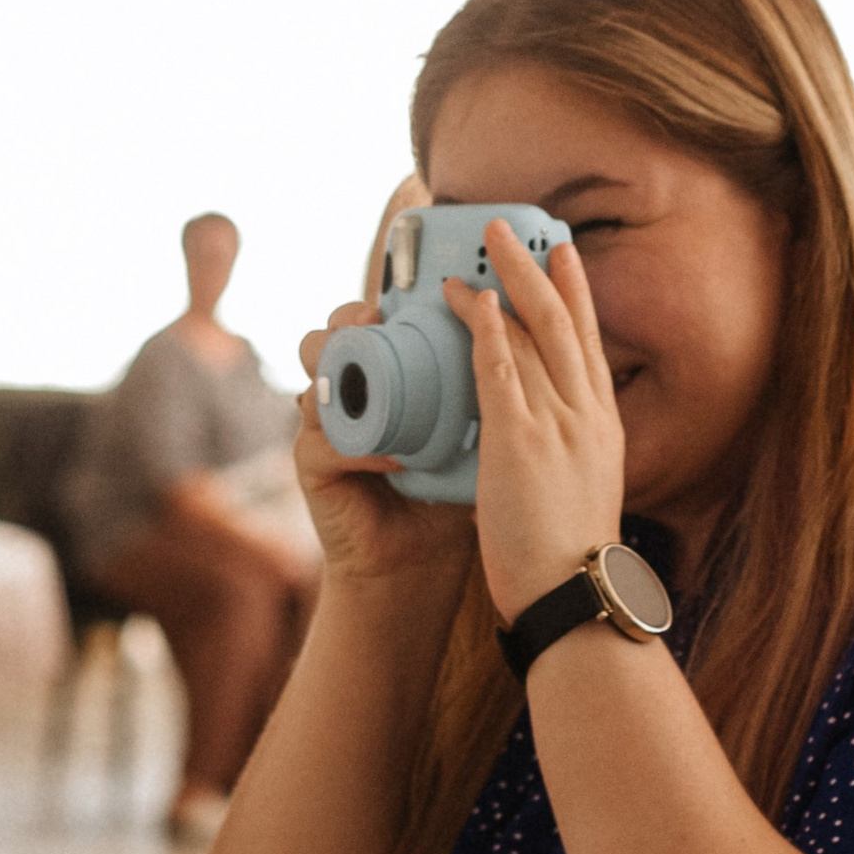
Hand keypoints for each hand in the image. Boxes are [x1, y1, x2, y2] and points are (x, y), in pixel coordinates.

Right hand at [292, 305, 476, 598]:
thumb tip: (540, 332)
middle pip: (332, 337)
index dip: (385, 298)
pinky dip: (359, 445)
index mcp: (387, 377)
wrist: (426, 565)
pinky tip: (395, 454)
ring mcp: (328, 430)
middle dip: (348, 320)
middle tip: (376, 316)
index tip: (413, 287)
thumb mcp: (480, 433)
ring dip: (337, 369)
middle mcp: (351, 395)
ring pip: (315, 380)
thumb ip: (494, 387)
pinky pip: (323, 442)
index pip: (375, 322)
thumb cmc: (453, 493)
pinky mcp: (314, 470)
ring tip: (371, 373)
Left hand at [445, 222, 625, 624]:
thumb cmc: (570, 558)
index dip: (575, 293)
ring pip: (531, 332)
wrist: (573, 596)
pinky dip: (483, 327)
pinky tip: (465, 299)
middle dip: (539, 269)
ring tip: (480, 248)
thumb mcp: (583, 491)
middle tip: (516, 230)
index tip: (563, 256)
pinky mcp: (520, 439)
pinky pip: (499, 366)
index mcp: (604, 426)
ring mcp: (557, 422)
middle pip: (564, 321)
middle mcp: (587, 413)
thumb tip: (543, 439)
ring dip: (503, 283)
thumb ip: (565, 454)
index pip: (589, 343)